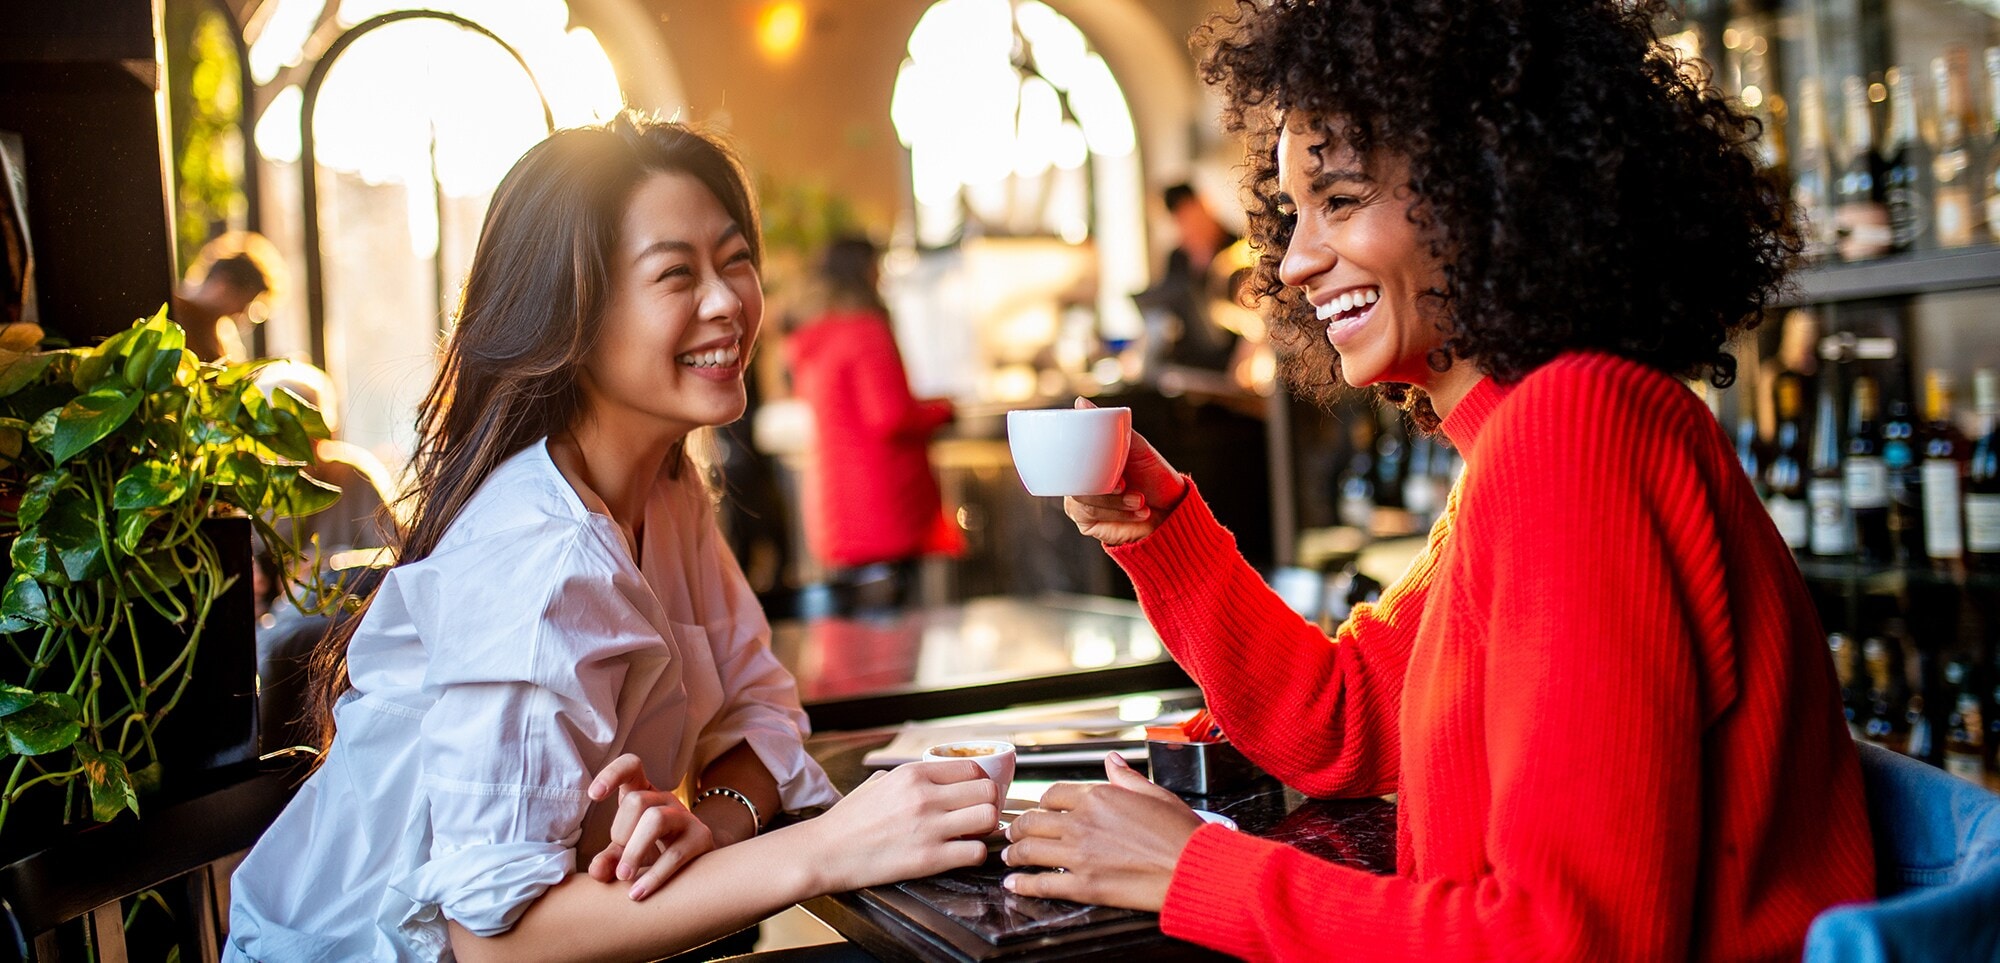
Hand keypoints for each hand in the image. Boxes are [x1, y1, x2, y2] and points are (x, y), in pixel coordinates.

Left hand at [585, 753, 716, 899]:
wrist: (698, 864)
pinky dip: (653, 876)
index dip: (612, 774)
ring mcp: (686, 817)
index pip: (631, 765)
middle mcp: (665, 799)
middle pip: (637, 800)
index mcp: (644, 793)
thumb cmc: (654, 851)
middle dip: (621, 832)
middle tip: (619, 860)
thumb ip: (609, 859)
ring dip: (634, 851)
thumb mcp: (626, 851)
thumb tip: (597, 871)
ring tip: (623, 877)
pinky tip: (637, 893)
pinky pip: (674, 854)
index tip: (593, 796)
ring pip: (656, 819)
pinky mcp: (701, 839)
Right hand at [803, 760, 997, 891]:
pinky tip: (961, 854)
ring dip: (985, 828)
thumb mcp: (877, 783)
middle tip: (977, 816)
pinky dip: (974, 854)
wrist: (824, 852)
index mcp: (913, 774)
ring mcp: (929, 827)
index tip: (975, 795)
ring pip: (988, 818)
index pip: (973, 768)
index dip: (979, 783)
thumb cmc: (847, 820)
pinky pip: (975, 852)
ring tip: (971, 834)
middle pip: (987, 791)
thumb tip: (930, 777)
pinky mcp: (929, 859)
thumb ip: (907, 777)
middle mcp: (925, 796)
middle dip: (988, 804)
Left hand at [1000, 753, 1202, 910]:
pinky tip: (1015, 884)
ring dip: (1014, 854)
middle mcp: (1083, 823)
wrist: (1193, 868)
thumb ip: (1126, 778)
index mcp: (1099, 797)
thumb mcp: (1156, 793)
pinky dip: (1023, 885)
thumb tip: (1111, 761)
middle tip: (1011, 833)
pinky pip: (1042, 884)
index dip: (1040, 803)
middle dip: (1018, 828)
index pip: (1053, 795)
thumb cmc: (1181, 833)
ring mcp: (1080, 855)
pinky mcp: (1084, 885)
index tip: (1037, 810)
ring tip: (1009, 857)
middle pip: (1033, 821)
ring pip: (1030, 851)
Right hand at [1063, 398, 1187, 545]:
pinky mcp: (1088, 525)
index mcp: (1088, 461)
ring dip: (1115, 503)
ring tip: (1140, 500)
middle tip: (1125, 486)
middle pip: (1073, 482)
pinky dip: (1117, 515)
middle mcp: (1081, 481)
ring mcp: (1083, 504)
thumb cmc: (1155, 476)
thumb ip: (1111, 428)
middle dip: (1103, 488)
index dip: (1081, 463)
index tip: (1111, 469)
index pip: (1067, 457)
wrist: (1172, 510)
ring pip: (1082, 502)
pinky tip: (1138, 512)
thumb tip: (1080, 402)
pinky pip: (1090, 519)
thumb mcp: (1137, 448)